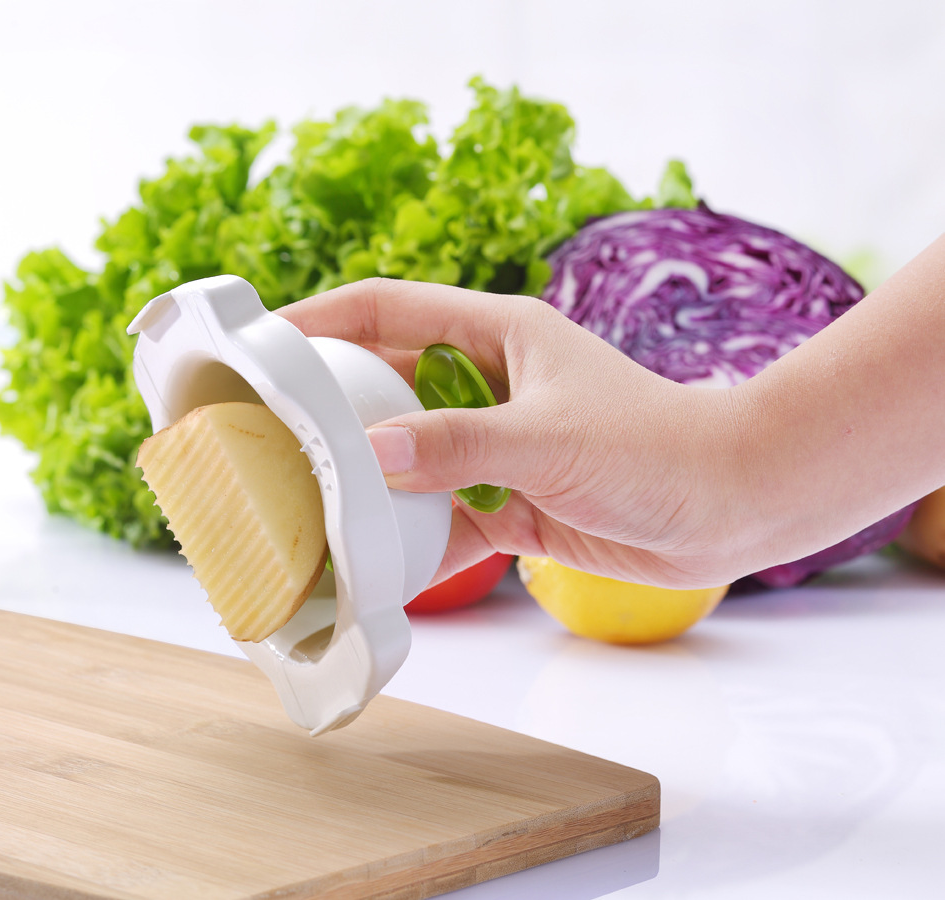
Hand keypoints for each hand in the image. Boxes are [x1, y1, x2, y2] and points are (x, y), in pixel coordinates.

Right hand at [279, 278, 749, 589]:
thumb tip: (367, 453)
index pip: (386, 308)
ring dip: (362, 482)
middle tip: (263, 436)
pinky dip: (406, 542)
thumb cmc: (656, 447)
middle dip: (325, 409)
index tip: (260, 341)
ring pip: (403, 458)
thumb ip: (458, 443)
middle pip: (382, 385)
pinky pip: (436, 519)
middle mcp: (485, 383)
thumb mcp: (549, 437)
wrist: (731, 508)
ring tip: (301, 506)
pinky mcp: (505, 502)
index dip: (320, 317)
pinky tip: (369, 566)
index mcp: (495, 334)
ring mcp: (492, 446)